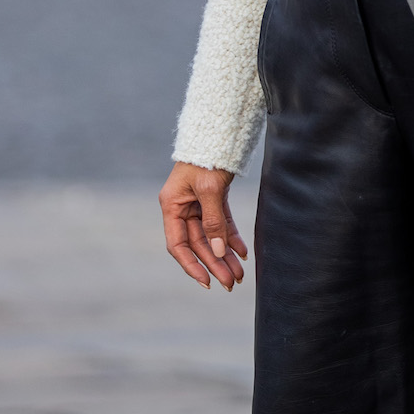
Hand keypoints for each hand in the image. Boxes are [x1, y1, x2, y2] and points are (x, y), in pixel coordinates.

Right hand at [159, 163, 246, 290]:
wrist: (220, 131)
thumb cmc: (207, 157)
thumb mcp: (209, 189)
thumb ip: (213, 221)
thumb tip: (217, 251)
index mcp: (172, 206)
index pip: (178, 245)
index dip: (191, 265)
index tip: (206, 282)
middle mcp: (182, 207)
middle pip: (199, 243)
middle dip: (215, 264)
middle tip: (231, 283)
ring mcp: (198, 203)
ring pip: (212, 236)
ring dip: (225, 255)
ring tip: (239, 274)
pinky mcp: (214, 198)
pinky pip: (222, 223)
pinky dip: (231, 238)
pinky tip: (242, 252)